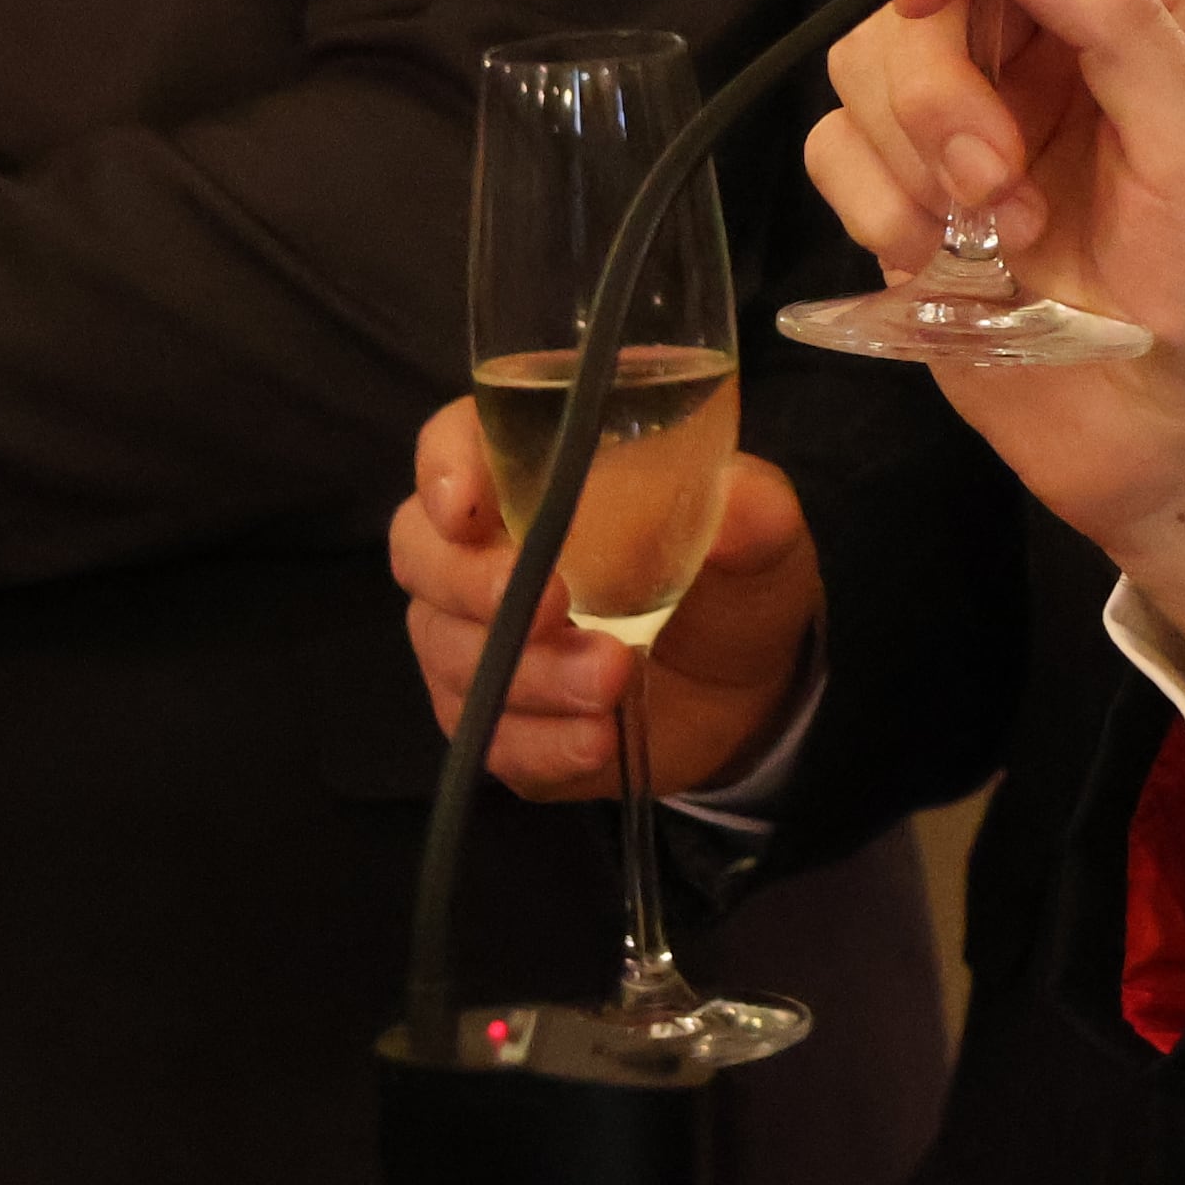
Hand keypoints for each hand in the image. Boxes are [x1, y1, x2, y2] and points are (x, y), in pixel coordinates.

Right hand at [393, 398, 822, 797]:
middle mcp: (483, 550)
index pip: (454, 442)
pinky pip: (484, 736)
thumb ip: (753, 509)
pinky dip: (539, 741)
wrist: (748, 687)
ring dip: (531, 672)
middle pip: (421, 553)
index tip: (467, 506)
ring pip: (450, 652)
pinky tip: (594, 741)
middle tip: (558, 605)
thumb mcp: (763, 534)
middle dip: (474, 584)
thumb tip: (738, 504)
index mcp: (536, 473)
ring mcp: (475, 640)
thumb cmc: (733, 576)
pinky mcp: (494, 719)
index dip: (445, 466)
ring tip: (615, 678)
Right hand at [811, 0, 1184, 716]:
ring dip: (912, 155)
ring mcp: (967, 124)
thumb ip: (1117, 12)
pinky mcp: (912, 202)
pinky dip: (876, 205)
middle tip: (989, 172)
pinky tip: (947, 262)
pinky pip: (833, 153)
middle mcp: (1039, 46)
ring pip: (861, 67)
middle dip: (932, 82)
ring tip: (1000, 233)